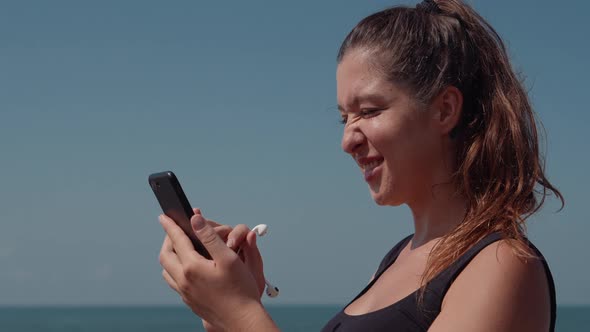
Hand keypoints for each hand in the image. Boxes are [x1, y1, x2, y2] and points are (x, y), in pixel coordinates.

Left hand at [158, 209, 272, 330]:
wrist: (242, 320)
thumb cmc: (240, 288)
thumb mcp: (228, 258)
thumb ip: (210, 237)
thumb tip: (195, 219)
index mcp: (192, 267)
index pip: (177, 240)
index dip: (171, 226)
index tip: (164, 216)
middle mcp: (184, 281)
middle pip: (165, 256)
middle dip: (167, 240)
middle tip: (174, 230)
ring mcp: (185, 294)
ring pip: (167, 271)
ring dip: (169, 256)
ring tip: (179, 248)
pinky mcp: (190, 302)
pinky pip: (175, 282)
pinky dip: (175, 270)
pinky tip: (188, 268)